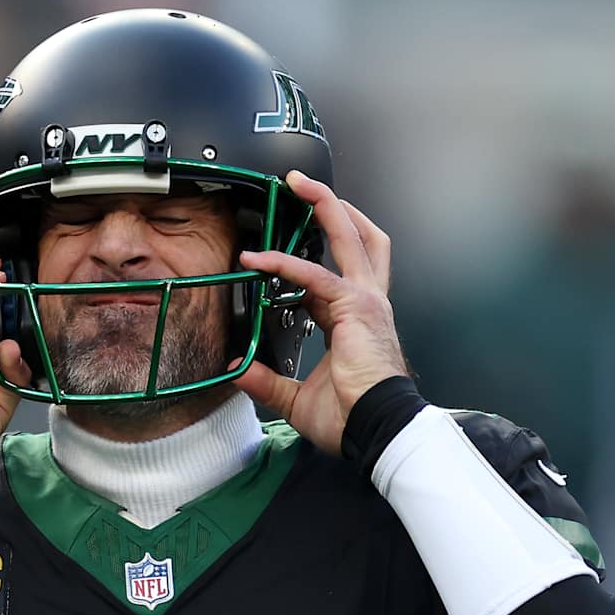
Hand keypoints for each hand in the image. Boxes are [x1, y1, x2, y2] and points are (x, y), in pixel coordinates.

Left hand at [233, 171, 407, 454]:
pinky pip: (316, 277)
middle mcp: (368, 303)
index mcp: (356, 321)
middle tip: (302, 184)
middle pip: (359, 238)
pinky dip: (286, 265)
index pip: (333, 275)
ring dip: (324, 206)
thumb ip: (268, 380)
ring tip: (298, 185)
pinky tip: (259, 260)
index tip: (268, 258)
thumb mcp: (298, 399)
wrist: (377, 430)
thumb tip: (237, 371)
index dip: (301, 260)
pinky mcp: (357, 308)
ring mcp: (367, 301)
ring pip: (351, 237)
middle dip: (332, 206)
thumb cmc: (352, 418)